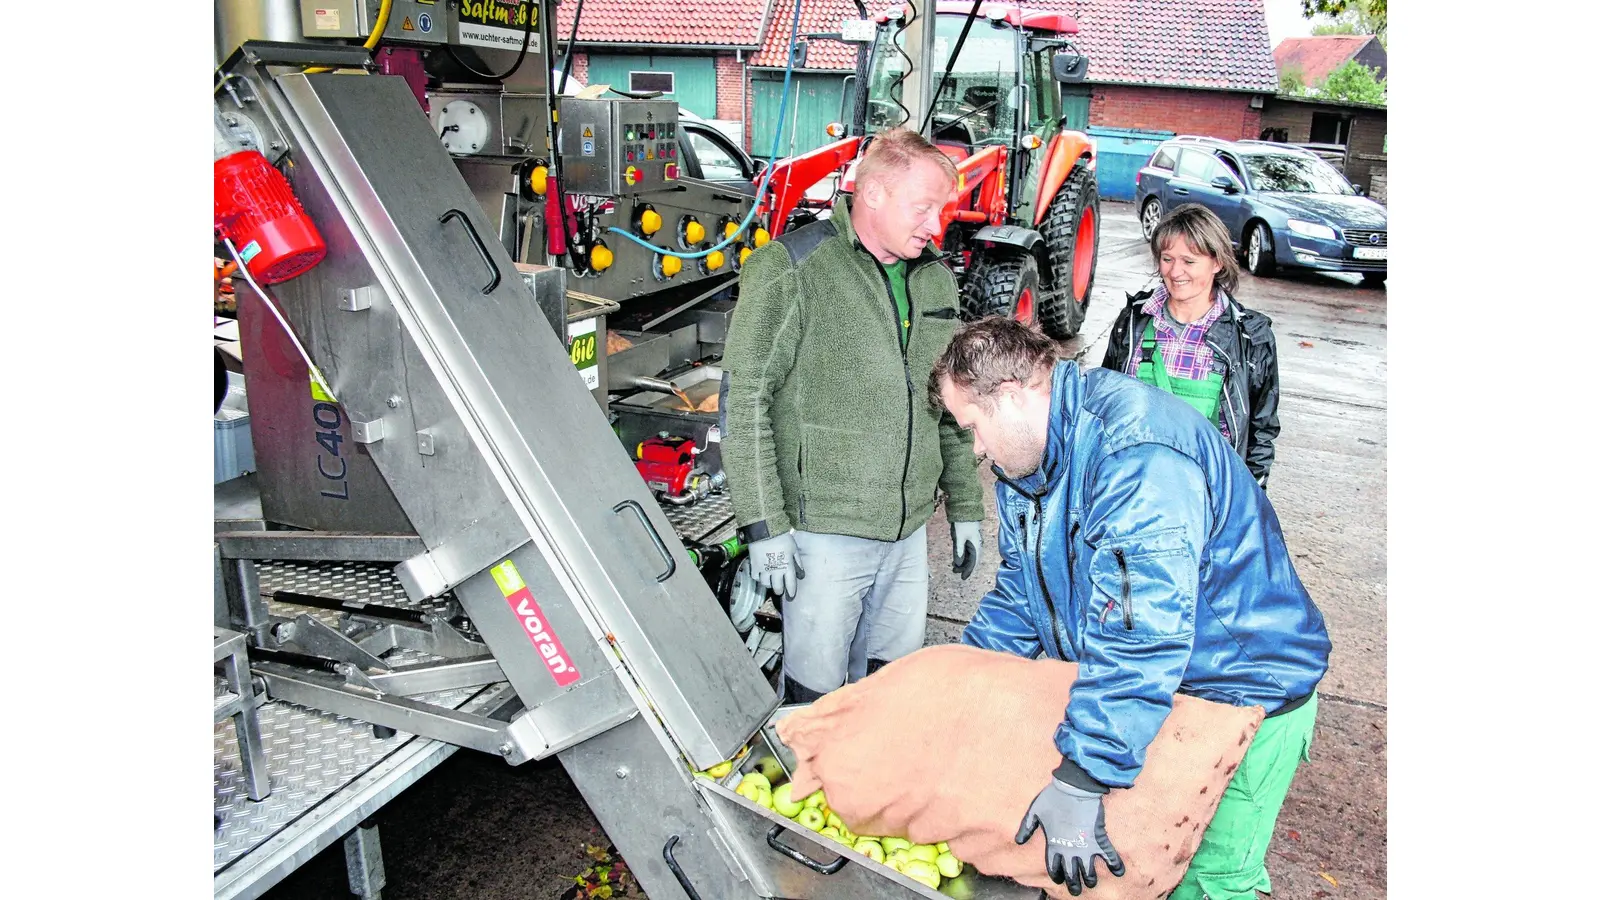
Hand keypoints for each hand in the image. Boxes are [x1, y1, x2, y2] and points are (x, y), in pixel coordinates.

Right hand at [749, 532, 804, 598]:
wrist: (765, 530)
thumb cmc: (782, 538)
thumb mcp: (794, 549)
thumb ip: (797, 562)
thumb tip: (801, 574)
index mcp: (787, 567)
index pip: (790, 584)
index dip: (791, 591)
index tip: (791, 595)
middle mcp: (776, 571)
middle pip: (777, 588)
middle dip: (779, 590)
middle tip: (780, 590)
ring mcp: (764, 570)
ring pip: (766, 584)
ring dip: (769, 584)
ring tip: (770, 582)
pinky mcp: (754, 566)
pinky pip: (756, 577)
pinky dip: (758, 578)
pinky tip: (761, 575)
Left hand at [951, 521, 981, 579]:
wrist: (965, 510)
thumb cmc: (963, 523)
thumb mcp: (959, 537)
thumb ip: (959, 550)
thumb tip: (958, 563)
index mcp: (976, 545)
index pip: (974, 562)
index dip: (969, 570)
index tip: (963, 577)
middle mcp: (976, 545)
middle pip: (972, 560)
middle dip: (964, 567)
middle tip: (955, 572)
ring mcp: (973, 542)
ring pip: (969, 556)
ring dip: (962, 562)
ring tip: (954, 567)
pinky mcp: (969, 539)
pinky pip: (966, 551)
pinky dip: (962, 556)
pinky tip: (956, 559)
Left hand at [1015, 779, 1124, 894]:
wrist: (1073, 788)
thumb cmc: (1052, 798)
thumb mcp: (1034, 812)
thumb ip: (1026, 827)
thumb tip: (1018, 841)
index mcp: (1054, 845)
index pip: (1054, 868)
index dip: (1057, 876)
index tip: (1060, 880)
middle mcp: (1069, 850)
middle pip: (1071, 875)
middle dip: (1074, 885)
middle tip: (1075, 891)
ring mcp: (1085, 847)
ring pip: (1089, 872)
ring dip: (1090, 879)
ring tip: (1091, 883)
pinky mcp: (1099, 839)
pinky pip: (1109, 856)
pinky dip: (1115, 865)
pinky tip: (1119, 873)